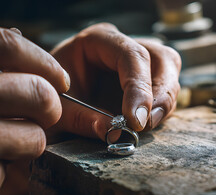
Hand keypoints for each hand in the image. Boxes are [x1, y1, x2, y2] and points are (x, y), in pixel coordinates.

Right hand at [0, 27, 68, 194]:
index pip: (8, 46)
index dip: (44, 61)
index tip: (61, 78)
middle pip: (37, 91)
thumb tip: (26, 45)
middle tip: (43, 116)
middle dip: (51, 107)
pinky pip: (17, 168)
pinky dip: (4, 170)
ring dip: (26, 142)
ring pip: (36, 133)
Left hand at [50, 23, 180, 140]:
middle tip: (148, 123)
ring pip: (169, 74)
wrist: (45, 100)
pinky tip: (146, 125)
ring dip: (164, 103)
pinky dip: (160, 111)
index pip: (132, 55)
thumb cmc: (49, 96)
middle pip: (162, 58)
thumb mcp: (57, 108)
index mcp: (98, 40)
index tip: (135, 120)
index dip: (139, 87)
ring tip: (146, 126)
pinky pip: (164, 93)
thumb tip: (116, 133)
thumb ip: (82, 120)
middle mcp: (123, 47)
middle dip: (162, 93)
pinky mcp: (144, 84)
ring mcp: (137, 64)